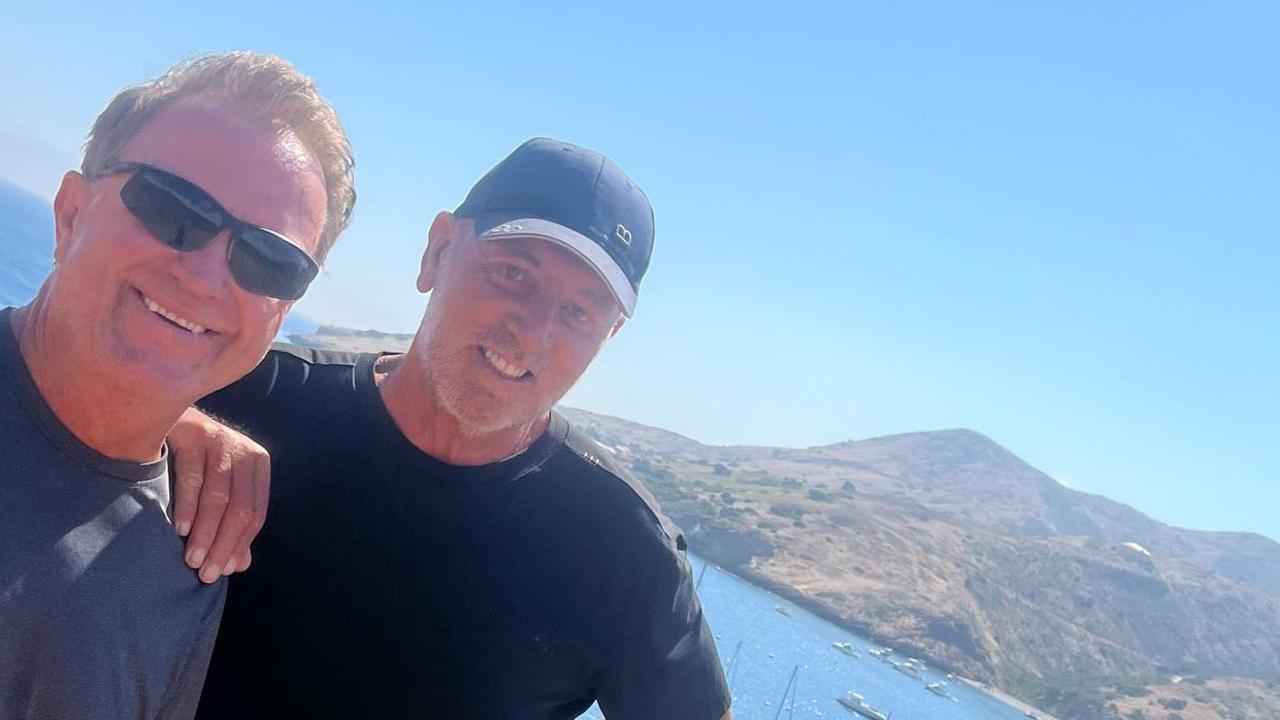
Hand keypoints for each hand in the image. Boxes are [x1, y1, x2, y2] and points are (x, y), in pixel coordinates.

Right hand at [169, 407, 269, 583]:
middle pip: (240, 507)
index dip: (241, 544)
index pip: (256, 512)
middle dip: (224, 544)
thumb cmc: (194, 461)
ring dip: (206, 533)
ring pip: (218, 497)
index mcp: (257, 464)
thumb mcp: (217, 490)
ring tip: (193, 559)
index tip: (225, 571)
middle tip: (206, 573)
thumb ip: (229, 525)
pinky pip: (194, 478)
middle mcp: (243, 450)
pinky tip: (182, 530)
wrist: (164, 417)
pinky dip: (189, 507)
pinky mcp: (193, 434)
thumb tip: (240, 564)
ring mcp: (219, 440)